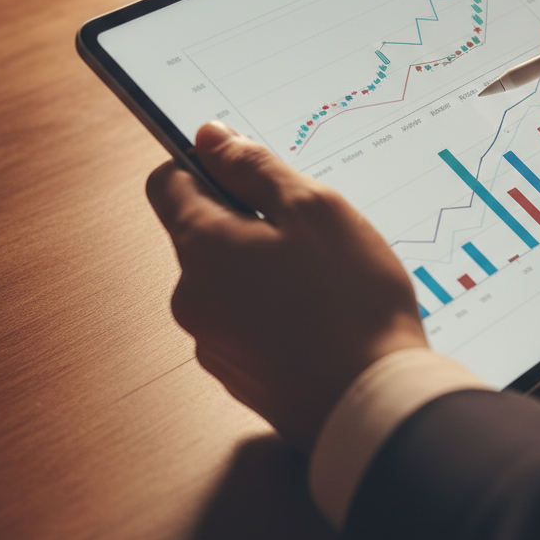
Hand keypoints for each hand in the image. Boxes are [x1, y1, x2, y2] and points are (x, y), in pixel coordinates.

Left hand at [146, 122, 426, 451]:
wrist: (371, 402)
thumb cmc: (350, 299)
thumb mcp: (314, 208)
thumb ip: (256, 167)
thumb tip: (211, 137)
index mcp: (202, 247)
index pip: (167, 182)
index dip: (207, 165)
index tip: (250, 169)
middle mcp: (191, 297)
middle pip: (205, 234)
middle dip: (252, 223)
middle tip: (312, 233)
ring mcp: (212, 343)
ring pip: (230, 280)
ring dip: (267, 268)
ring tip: (326, 281)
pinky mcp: (238, 376)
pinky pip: (247, 322)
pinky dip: (276, 311)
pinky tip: (322, 317)